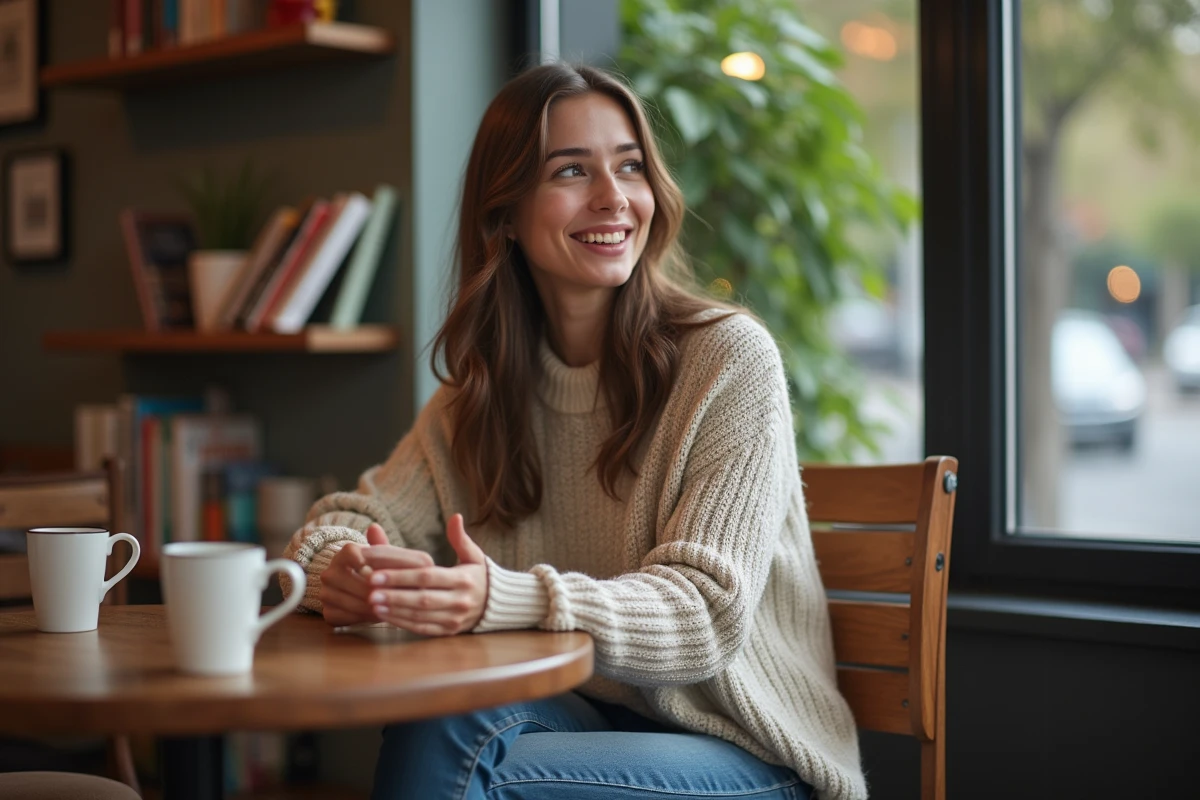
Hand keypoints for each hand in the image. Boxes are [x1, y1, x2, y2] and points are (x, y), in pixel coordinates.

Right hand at [319, 523, 432, 627]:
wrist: (358, 584)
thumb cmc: (378, 567)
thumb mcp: (384, 556)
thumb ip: (384, 547)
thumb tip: (374, 527)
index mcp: (343, 554)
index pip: (351, 553)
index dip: (365, 560)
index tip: (380, 569)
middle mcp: (329, 573)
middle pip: (353, 582)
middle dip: (378, 590)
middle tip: (400, 595)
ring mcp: (326, 594)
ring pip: (352, 602)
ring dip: (374, 606)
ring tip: (395, 607)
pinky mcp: (328, 613)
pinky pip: (347, 618)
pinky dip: (365, 618)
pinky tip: (380, 616)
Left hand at [363, 513, 488, 635]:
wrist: (496, 605)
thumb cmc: (478, 575)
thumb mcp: (474, 555)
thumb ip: (460, 538)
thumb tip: (455, 516)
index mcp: (463, 579)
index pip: (428, 577)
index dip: (401, 576)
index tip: (376, 573)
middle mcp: (459, 601)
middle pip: (422, 598)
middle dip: (394, 595)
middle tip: (369, 590)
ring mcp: (454, 619)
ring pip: (420, 615)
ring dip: (394, 610)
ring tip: (371, 602)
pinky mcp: (448, 631)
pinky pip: (422, 628)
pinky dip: (402, 623)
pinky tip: (384, 615)